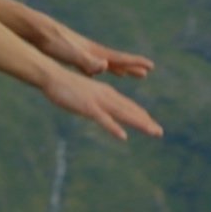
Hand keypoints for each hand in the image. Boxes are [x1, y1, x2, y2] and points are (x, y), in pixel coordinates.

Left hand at [40, 20, 153, 78]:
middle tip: (145, 72)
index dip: (135, 63)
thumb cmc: (53, 41)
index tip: (150, 66)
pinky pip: (88, 66)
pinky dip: (95, 70)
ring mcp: (81, 52)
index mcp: (93, 52)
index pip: (119, 58)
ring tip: (125, 74)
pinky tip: (93, 74)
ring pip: (103, 63)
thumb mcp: (71, 54)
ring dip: (115, 69)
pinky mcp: (70, 55)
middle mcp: (90, 51)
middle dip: (130, 67)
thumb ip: (88, 62)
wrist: (36, 30)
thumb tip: (104, 68)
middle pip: (115, 61)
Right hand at [40, 69, 163, 140]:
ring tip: (153, 132)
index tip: (150, 124)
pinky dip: (113, 128)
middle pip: (129, 110)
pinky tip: (122, 136)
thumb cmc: (63, 85)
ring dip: (139, 123)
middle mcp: (106, 95)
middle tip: (159, 132)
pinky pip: (103, 119)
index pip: (127, 105)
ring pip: (123, 114)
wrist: (50, 75)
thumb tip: (96, 110)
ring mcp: (97, 101)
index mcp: (105, 92)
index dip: (139, 115)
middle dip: (145, 121)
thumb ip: (91, 101)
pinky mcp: (87, 106)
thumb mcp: (82, 94)